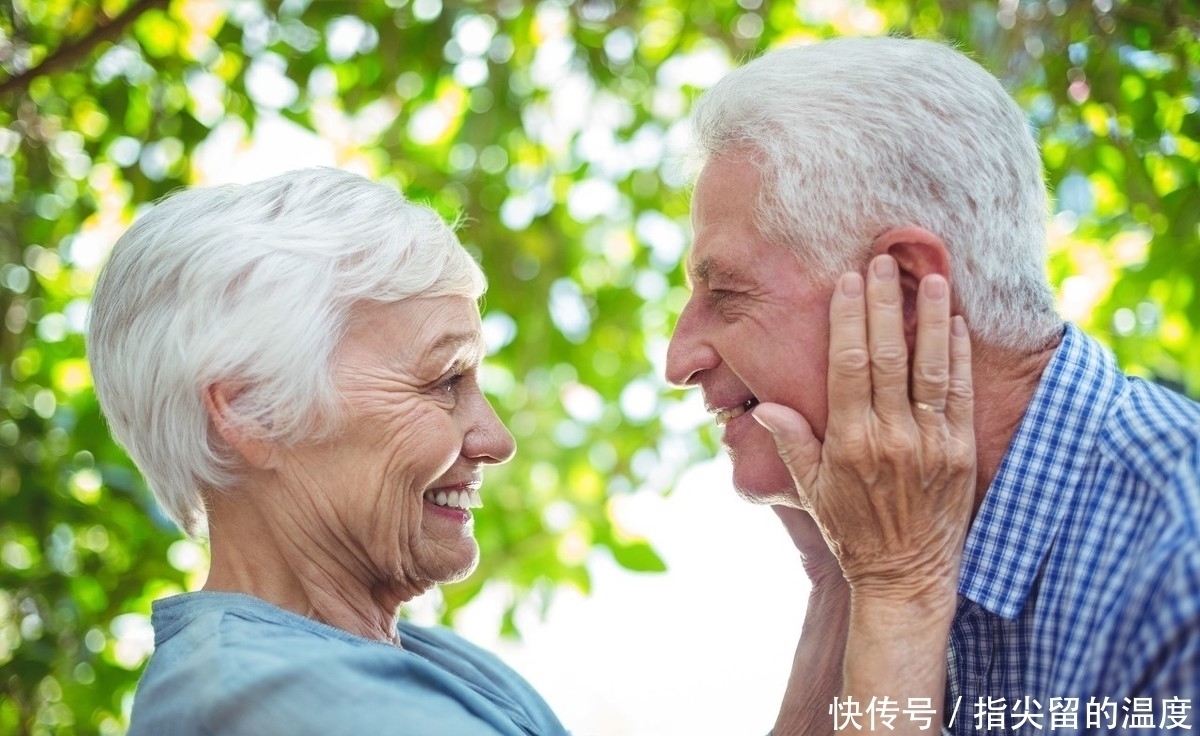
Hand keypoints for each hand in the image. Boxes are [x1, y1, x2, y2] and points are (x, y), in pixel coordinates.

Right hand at [753, 254, 975, 602]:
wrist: (906, 576)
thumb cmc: (852, 532)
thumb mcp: (811, 490)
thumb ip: (792, 443)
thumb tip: (763, 405)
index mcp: (850, 442)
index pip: (849, 365)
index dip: (849, 319)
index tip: (847, 282)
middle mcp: (892, 437)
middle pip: (888, 356)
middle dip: (885, 304)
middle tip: (883, 261)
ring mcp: (932, 443)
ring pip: (932, 367)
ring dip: (931, 319)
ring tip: (930, 277)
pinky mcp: (962, 452)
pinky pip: (962, 394)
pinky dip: (961, 356)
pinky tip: (957, 323)